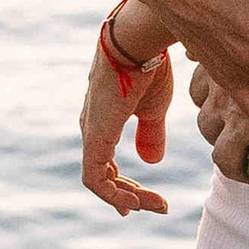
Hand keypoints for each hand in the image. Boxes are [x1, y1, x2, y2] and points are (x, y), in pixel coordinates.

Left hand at [81, 30, 173, 215]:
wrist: (138, 42)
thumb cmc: (148, 66)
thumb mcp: (153, 107)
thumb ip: (150, 134)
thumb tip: (151, 161)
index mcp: (103, 119)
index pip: (106, 162)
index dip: (124, 184)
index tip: (149, 199)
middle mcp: (92, 128)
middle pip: (103, 174)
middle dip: (130, 194)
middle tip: (157, 206)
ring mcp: (91, 133)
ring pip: (99, 181)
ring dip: (127, 197)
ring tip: (154, 205)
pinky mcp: (95, 138)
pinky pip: (95, 179)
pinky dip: (114, 195)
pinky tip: (135, 201)